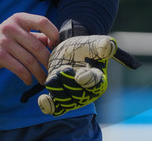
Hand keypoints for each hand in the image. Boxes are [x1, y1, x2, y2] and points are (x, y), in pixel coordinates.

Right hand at [0, 13, 59, 85]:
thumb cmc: (6, 38)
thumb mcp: (20, 31)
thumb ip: (38, 35)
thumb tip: (58, 43)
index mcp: (20, 19)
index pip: (42, 22)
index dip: (54, 34)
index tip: (57, 46)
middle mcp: (12, 27)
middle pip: (37, 46)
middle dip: (48, 61)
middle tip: (53, 70)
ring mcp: (4, 41)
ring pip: (29, 60)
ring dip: (39, 72)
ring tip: (44, 79)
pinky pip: (18, 68)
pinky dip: (26, 77)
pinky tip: (29, 80)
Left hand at [22, 20, 141, 116]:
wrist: (71, 50)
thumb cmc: (86, 46)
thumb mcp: (95, 43)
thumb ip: (103, 45)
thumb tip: (108, 46)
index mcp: (99, 79)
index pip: (95, 84)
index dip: (87, 81)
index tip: (79, 76)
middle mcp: (87, 92)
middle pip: (78, 95)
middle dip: (68, 83)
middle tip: (62, 70)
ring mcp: (73, 96)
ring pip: (65, 101)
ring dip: (57, 91)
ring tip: (53, 76)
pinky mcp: (60, 97)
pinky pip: (55, 107)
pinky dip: (49, 106)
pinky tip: (43, 99)